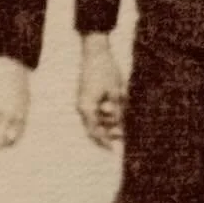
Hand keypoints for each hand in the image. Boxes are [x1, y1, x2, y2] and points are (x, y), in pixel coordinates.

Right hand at [77, 34, 125, 149]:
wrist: (95, 52)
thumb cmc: (106, 71)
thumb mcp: (116, 93)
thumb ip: (117, 112)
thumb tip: (119, 127)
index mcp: (87, 107)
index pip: (94, 132)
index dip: (104, 142)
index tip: (113, 150)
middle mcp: (82, 106)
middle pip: (93, 128)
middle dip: (107, 133)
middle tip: (121, 137)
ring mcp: (83, 100)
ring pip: (95, 119)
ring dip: (107, 122)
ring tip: (121, 121)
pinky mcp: (86, 95)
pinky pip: (95, 110)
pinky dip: (105, 114)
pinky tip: (115, 111)